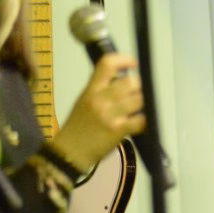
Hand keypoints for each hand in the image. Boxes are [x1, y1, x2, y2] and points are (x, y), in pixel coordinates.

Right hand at [53, 54, 144, 172]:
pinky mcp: (119, 130)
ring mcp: (110, 114)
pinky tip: (140, 123)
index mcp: (91, 90)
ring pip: (139, 99)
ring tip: (137, 110)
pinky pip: (141, 120)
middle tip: (136, 95)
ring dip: (143, 103)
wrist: (69, 153)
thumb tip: (124, 79)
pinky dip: (145, 121)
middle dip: (138, 87)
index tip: (133, 64)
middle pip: (130, 82)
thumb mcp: (84, 101)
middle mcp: (101, 99)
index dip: (123, 59)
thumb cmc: (77, 126)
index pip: (107, 65)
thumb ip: (101, 89)